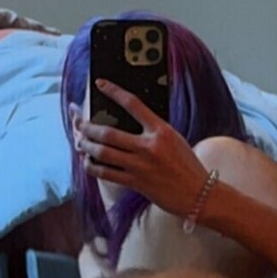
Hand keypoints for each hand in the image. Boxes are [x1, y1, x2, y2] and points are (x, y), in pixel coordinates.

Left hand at [74, 80, 209, 217]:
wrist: (198, 194)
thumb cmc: (187, 166)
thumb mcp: (174, 139)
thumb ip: (153, 130)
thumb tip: (127, 124)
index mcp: (161, 130)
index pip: (133, 104)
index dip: (114, 91)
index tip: (100, 83)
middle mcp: (148, 146)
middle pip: (108, 132)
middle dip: (87, 127)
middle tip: (78, 122)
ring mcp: (140, 165)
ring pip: (103, 152)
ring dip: (86, 146)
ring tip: (79, 142)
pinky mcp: (135, 182)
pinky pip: (106, 173)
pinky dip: (92, 167)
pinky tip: (88, 163)